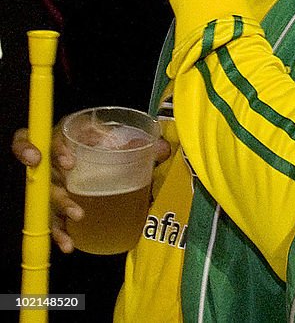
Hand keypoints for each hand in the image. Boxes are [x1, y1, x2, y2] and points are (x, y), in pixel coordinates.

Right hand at [12, 127, 172, 253]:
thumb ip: (136, 142)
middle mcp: (53, 160)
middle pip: (47, 176)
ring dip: (61, 210)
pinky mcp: (54, 202)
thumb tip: (162, 149)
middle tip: (75, 204)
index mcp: (66, 137)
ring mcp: (51, 182)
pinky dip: (59, 232)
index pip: (51, 140)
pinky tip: (69, 244)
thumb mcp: (114, 135)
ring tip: (77, 219)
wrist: (97, 149)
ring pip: (48, 198)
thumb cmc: (102, 139)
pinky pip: (49, 218)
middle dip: (59, 191)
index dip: (55, 150)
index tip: (69, 162)